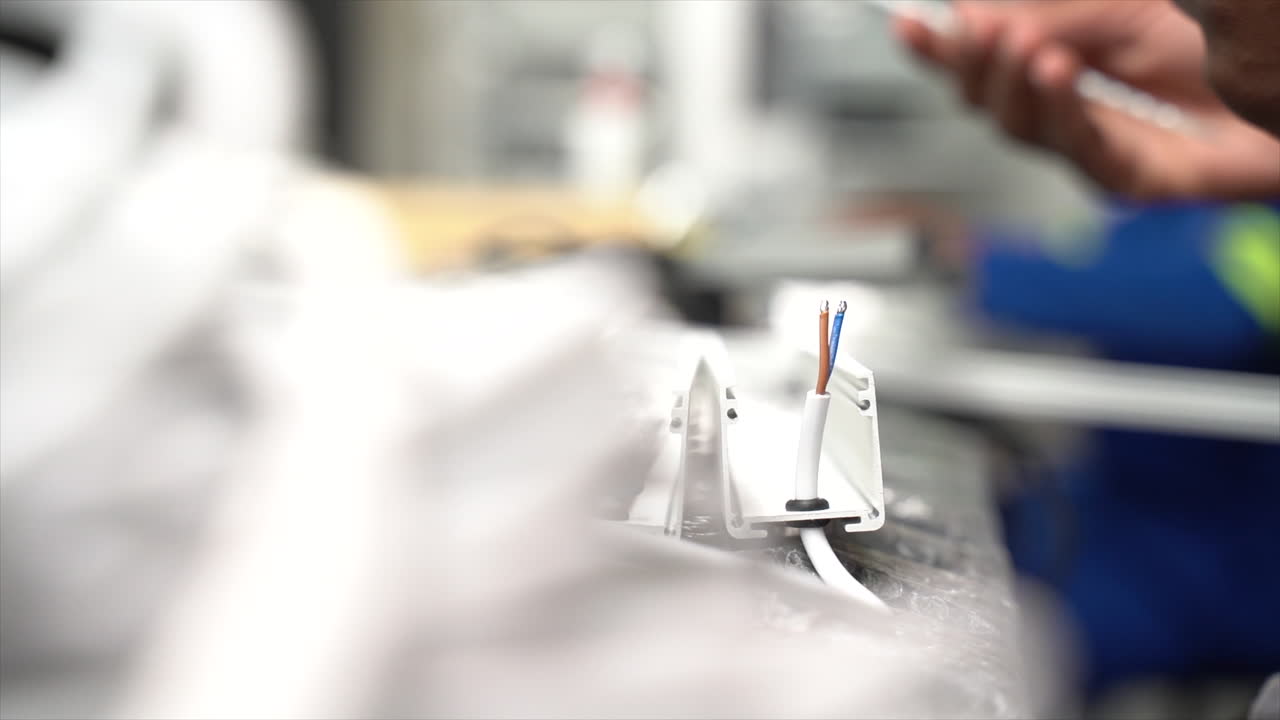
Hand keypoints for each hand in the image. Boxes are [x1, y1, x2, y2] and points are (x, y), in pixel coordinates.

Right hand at [894, 0, 1279, 200]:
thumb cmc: (1215, 46)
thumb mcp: (1127, 11)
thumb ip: (1059, 15)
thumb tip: (980, 19)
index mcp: (1056, 61)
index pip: (982, 58)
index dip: (939, 47)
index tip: (908, 26)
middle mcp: (1064, 108)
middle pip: (985, 99)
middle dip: (972, 65)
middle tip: (980, 30)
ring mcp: (1090, 147)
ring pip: (1020, 128)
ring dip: (1016, 83)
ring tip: (1026, 44)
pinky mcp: (1126, 179)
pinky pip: (1078, 150)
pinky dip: (1062, 110)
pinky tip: (1057, 75)